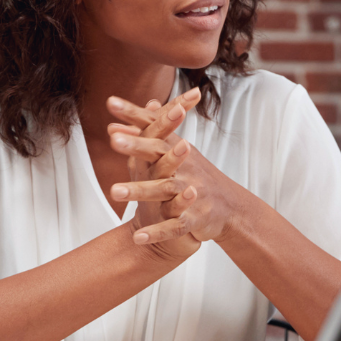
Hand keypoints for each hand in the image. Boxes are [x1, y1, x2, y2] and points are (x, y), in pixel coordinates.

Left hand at [104, 88, 202, 263]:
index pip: (153, 128)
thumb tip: (126, 116)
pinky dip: (157, 232)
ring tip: (114, 191)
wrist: (229, 207)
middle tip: (113, 139)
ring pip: (163, 190)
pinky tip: (138, 238)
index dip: (134, 115)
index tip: (111, 102)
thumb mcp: (175, 152)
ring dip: (139, 191)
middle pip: (159, 154)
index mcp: (176, 151)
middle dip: (137, 146)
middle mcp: (184, 168)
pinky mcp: (194, 219)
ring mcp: (190, 193)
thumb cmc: (195, 176)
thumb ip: (150, 135)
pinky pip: (174, 226)